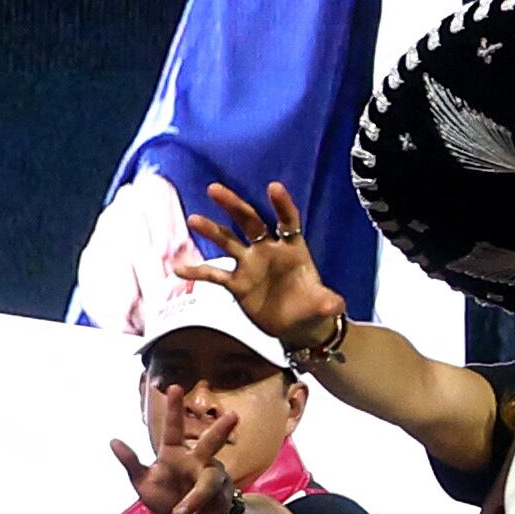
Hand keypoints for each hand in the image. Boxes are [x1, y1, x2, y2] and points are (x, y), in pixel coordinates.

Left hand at [110, 411, 240, 513]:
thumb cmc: (164, 496)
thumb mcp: (142, 482)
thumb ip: (130, 462)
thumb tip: (112, 440)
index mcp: (174, 453)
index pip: (174, 429)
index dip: (174, 409)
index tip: (174, 386)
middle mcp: (197, 461)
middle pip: (211, 444)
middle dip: (222, 430)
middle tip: (233, 415)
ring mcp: (212, 477)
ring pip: (210, 482)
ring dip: (196, 498)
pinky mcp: (222, 495)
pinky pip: (210, 503)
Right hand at [172, 179, 346, 351]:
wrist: (298, 327)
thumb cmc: (314, 307)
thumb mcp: (324, 306)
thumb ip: (328, 302)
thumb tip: (335, 305)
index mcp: (293, 249)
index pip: (287, 221)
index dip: (281, 205)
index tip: (273, 186)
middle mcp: (268, 251)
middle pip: (250, 223)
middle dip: (234, 206)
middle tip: (214, 189)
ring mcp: (250, 265)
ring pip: (228, 241)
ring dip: (211, 230)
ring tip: (194, 219)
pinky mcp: (237, 284)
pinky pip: (215, 274)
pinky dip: (198, 271)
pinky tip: (179, 268)